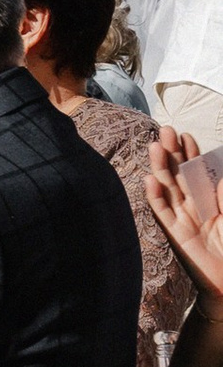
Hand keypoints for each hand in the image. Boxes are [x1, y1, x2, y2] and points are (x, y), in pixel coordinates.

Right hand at [148, 129, 222, 301]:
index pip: (197, 172)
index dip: (191, 154)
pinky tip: (150, 180)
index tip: (186, 136)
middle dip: (172, 153)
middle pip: (179, 175)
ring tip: (155, 147)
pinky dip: (156, 197)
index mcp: (210, 201)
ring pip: (168, 189)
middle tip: (166, 131)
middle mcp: (194, 208)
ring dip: (160, 168)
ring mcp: (183, 220)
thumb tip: (220, 176)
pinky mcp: (176, 235)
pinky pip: (163, 214)